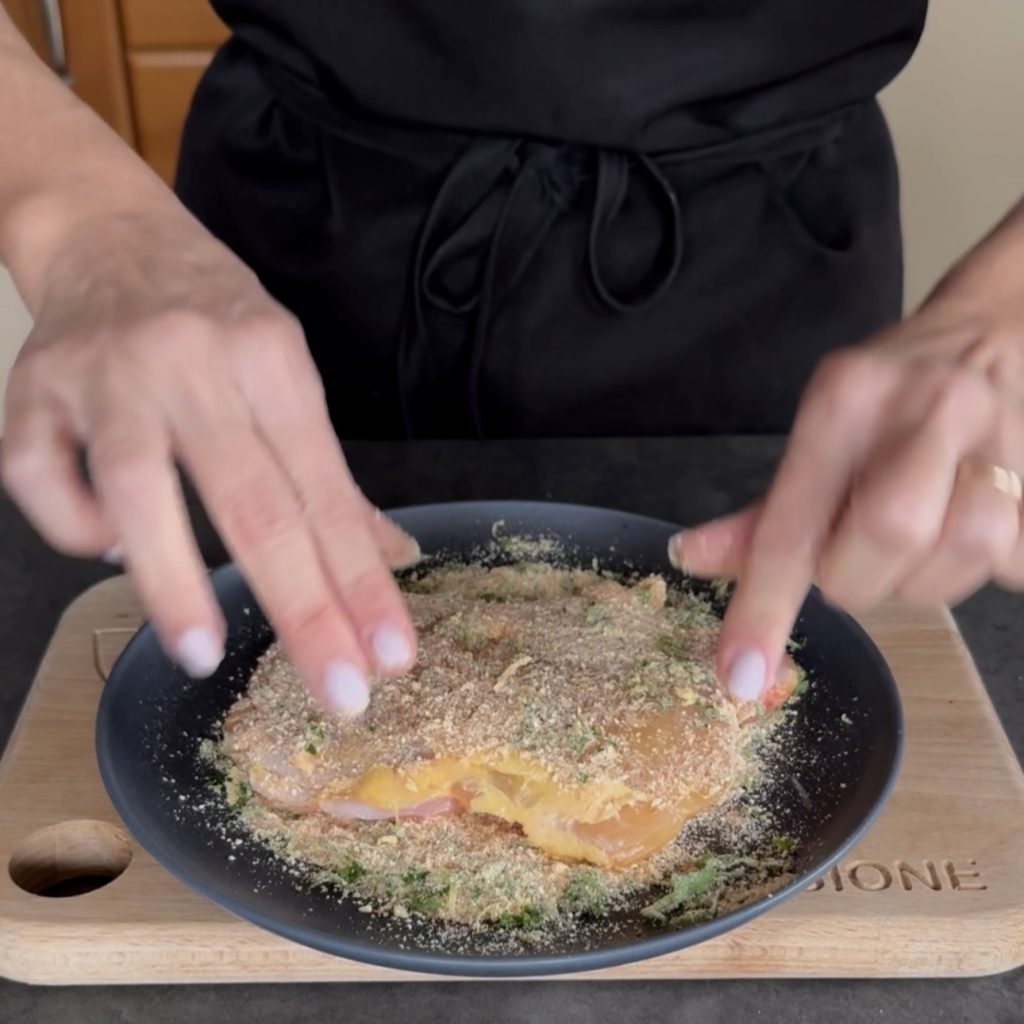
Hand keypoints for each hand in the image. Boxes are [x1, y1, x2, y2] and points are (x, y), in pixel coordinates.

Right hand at [2, 203, 418, 713]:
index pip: (327, 494)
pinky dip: (75, 528)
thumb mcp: (287, 378)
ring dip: (172, 579)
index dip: (360, 581)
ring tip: (204, 655)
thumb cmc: (215, 321)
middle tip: (339, 691)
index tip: (390, 656)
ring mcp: (108, 374)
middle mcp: (194, 364)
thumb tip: (392, 559)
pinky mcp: (33, 387)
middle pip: (254, 503)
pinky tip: (113, 553)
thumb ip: (330, 478)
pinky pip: (39, 475)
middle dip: (302, 608)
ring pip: (137, 486)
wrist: (111, 233)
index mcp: (273, 363)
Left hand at [669, 279, 1023, 703]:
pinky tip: (968, 527)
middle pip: (888, 535)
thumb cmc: (892, 396)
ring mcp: (1000, 431)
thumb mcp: (819, 435)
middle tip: (855, 561)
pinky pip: (1015, 557)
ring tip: (918, 542)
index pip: (793, 521)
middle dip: (861, 577)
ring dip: (928, 577)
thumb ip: (763, 513)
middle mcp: (924, 406)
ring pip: (964, 550)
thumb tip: (689, 560)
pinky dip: (983, 565)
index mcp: (844, 400)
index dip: (764, 605)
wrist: (998, 328)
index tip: (741, 675)